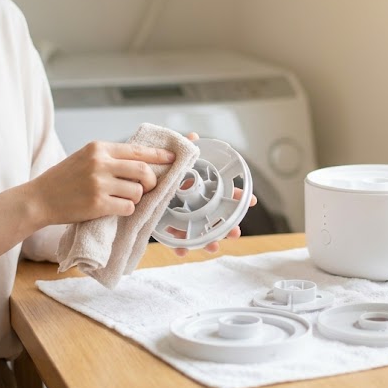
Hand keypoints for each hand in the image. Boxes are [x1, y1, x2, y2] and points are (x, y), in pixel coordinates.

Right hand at [29, 140, 174, 226]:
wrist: (39, 199)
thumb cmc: (64, 179)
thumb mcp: (85, 158)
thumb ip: (110, 158)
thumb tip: (144, 162)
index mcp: (99, 148)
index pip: (138, 150)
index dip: (159, 155)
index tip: (173, 158)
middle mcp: (100, 163)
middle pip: (144, 171)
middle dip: (151, 182)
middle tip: (147, 188)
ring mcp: (99, 184)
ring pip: (138, 192)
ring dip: (136, 199)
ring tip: (121, 199)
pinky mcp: (97, 204)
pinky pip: (128, 208)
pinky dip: (126, 210)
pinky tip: (114, 209)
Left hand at [169, 132, 256, 256]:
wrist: (135, 182)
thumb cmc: (158, 172)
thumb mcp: (171, 160)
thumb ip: (183, 150)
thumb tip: (193, 136)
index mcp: (197, 189)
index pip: (222, 193)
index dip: (237, 197)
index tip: (252, 201)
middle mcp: (193, 205)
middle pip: (216, 218)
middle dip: (228, 227)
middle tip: (236, 232)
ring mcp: (181, 218)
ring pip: (200, 233)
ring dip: (209, 241)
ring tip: (213, 247)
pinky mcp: (166, 228)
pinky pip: (175, 241)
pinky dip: (179, 247)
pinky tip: (182, 251)